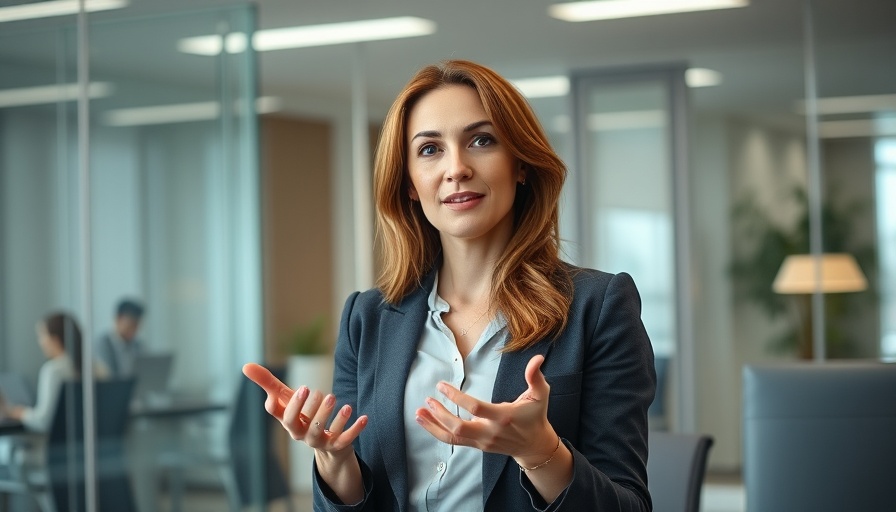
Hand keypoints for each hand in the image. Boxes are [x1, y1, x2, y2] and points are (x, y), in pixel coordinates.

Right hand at [242, 363, 367, 458]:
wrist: (326, 446)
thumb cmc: (302, 416)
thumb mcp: (286, 399)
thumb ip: (268, 383)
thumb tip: (245, 366)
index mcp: (289, 422)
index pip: (280, 417)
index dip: (279, 406)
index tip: (278, 394)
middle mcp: (302, 434)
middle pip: (302, 426)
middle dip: (309, 410)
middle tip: (318, 391)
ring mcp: (320, 441)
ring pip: (323, 433)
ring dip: (331, 418)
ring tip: (338, 399)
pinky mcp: (338, 445)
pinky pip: (346, 440)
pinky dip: (354, 429)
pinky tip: (363, 417)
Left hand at [414, 355, 557, 464]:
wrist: (534, 445)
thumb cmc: (535, 416)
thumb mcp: (540, 395)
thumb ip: (535, 377)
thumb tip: (538, 358)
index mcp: (503, 417)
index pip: (475, 409)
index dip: (457, 398)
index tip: (442, 386)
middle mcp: (490, 432)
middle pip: (460, 427)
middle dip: (440, 415)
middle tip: (428, 399)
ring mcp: (482, 441)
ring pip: (453, 437)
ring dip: (433, 426)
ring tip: (418, 413)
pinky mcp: (477, 445)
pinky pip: (454, 441)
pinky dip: (438, 432)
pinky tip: (426, 422)